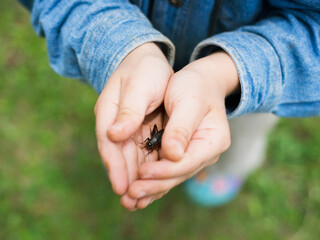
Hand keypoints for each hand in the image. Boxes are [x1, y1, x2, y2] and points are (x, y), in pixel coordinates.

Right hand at [94, 42, 172, 209]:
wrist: (148, 60)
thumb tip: (114, 135)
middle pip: (117, 156)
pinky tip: (150, 182)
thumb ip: (128, 111)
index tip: (121, 187)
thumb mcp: (138, 86)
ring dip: (133, 178)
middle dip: (123, 179)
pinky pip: (139, 153)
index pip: (109, 144)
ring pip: (128, 158)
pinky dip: (143, 168)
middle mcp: (114, 124)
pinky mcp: (137, 131)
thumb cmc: (144, 70)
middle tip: (130, 203)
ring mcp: (125, 129)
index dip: (114, 166)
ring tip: (139, 202)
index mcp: (108, 112)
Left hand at [127, 52, 239, 206]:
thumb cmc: (194, 86)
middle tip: (130, 194)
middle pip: (178, 174)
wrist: (199, 81)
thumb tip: (172, 155)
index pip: (186, 162)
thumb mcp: (188, 101)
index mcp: (213, 140)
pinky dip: (151, 181)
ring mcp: (194, 156)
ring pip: (171, 177)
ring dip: (150, 189)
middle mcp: (205, 153)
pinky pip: (166, 171)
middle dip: (154, 185)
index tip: (142, 173)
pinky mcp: (181, 155)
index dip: (164, 170)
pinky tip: (136, 191)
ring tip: (129, 200)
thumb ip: (181, 128)